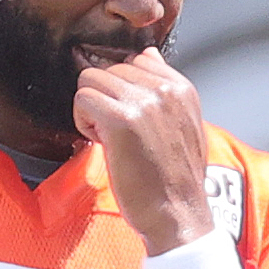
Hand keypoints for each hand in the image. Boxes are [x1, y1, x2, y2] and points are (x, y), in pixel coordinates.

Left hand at [75, 47, 212, 254]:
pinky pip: (83, 99)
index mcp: (182, 88)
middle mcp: (165, 90)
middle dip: (107, 99)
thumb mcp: (186, 125)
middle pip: (110, 68)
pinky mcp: (120, 120)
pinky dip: (84, 122)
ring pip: (91, 79)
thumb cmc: (178, 179)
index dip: (124, 89)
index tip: (131, 118)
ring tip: (110, 137)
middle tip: (119, 133)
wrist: (178, 215)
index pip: (136, 60)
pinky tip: (102, 143)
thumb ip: (167, 89)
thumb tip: (148, 54)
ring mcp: (143, 103)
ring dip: (92, 109)